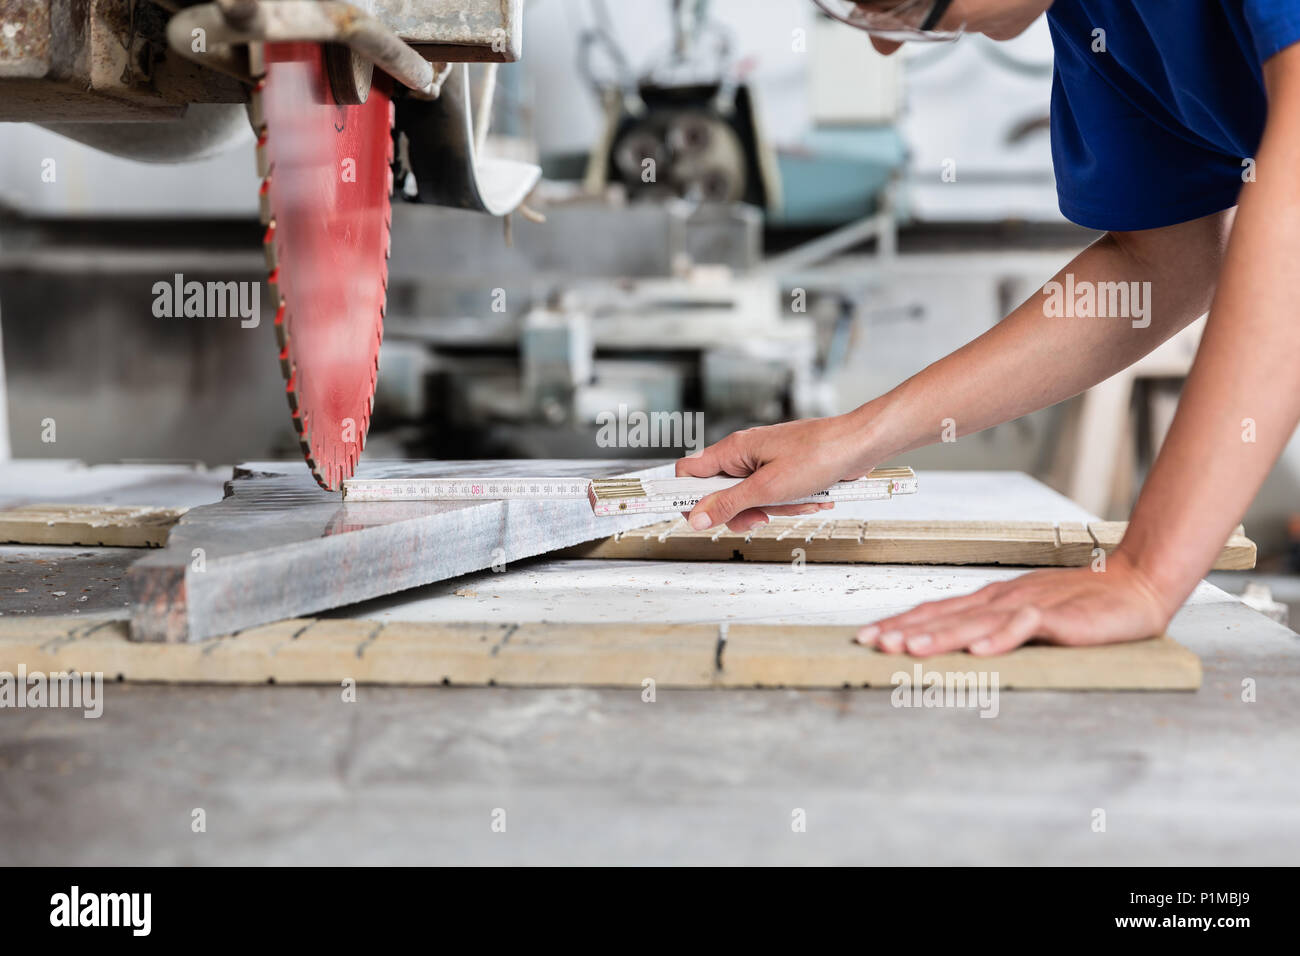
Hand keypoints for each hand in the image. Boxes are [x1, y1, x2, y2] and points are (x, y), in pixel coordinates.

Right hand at [676, 413, 876, 531]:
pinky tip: (812, 497)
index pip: (688, 473)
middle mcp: (744, 454)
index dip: (687, 499)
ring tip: (798, 500)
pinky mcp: (784, 471)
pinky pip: (775, 497)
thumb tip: (697, 517)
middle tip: (760, 516)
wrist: (859, 444)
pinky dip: (791, 502)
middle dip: (742, 511)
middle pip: (721, 494)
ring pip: (751, 499)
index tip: (696, 520)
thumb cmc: (819, 453)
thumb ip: (728, 504)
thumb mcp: (768, 488)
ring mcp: (764, 463)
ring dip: (775, 508)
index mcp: (733, 450)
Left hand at [856, 551, 1174, 655]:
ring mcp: (1029, 606)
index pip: (935, 611)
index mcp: (989, 601)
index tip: (866, 637)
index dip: (900, 623)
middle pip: (945, 616)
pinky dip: (1002, 638)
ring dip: (941, 636)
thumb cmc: (1077, 604)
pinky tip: (980, 651)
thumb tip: (942, 640)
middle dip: (906, 631)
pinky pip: (1026, 627)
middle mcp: (1001, 600)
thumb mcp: (1022, 613)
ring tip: (910, 649)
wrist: (1133, 586)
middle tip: (872, 643)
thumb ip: (987, 626)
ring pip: (977, 622)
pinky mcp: (1059, 618)